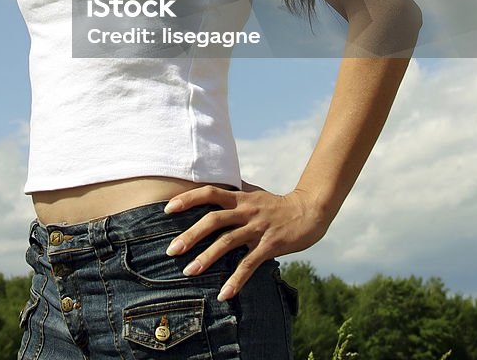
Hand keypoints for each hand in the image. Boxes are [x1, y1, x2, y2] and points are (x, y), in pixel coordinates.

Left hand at [163, 182, 330, 299]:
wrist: (309, 210)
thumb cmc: (277, 204)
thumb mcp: (254, 193)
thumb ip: (236, 189)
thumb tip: (218, 183)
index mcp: (240, 197)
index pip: (209, 192)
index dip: (188, 199)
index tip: (167, 210)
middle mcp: (246, 210)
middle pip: (213, 220)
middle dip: (190, 235)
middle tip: (171, 251)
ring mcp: (258, 228)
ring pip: (228, 242)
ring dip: (207, 258)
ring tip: (189, 272)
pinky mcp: (270, 245)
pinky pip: (249, 264)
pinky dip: (236, 280)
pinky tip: (224, 294)